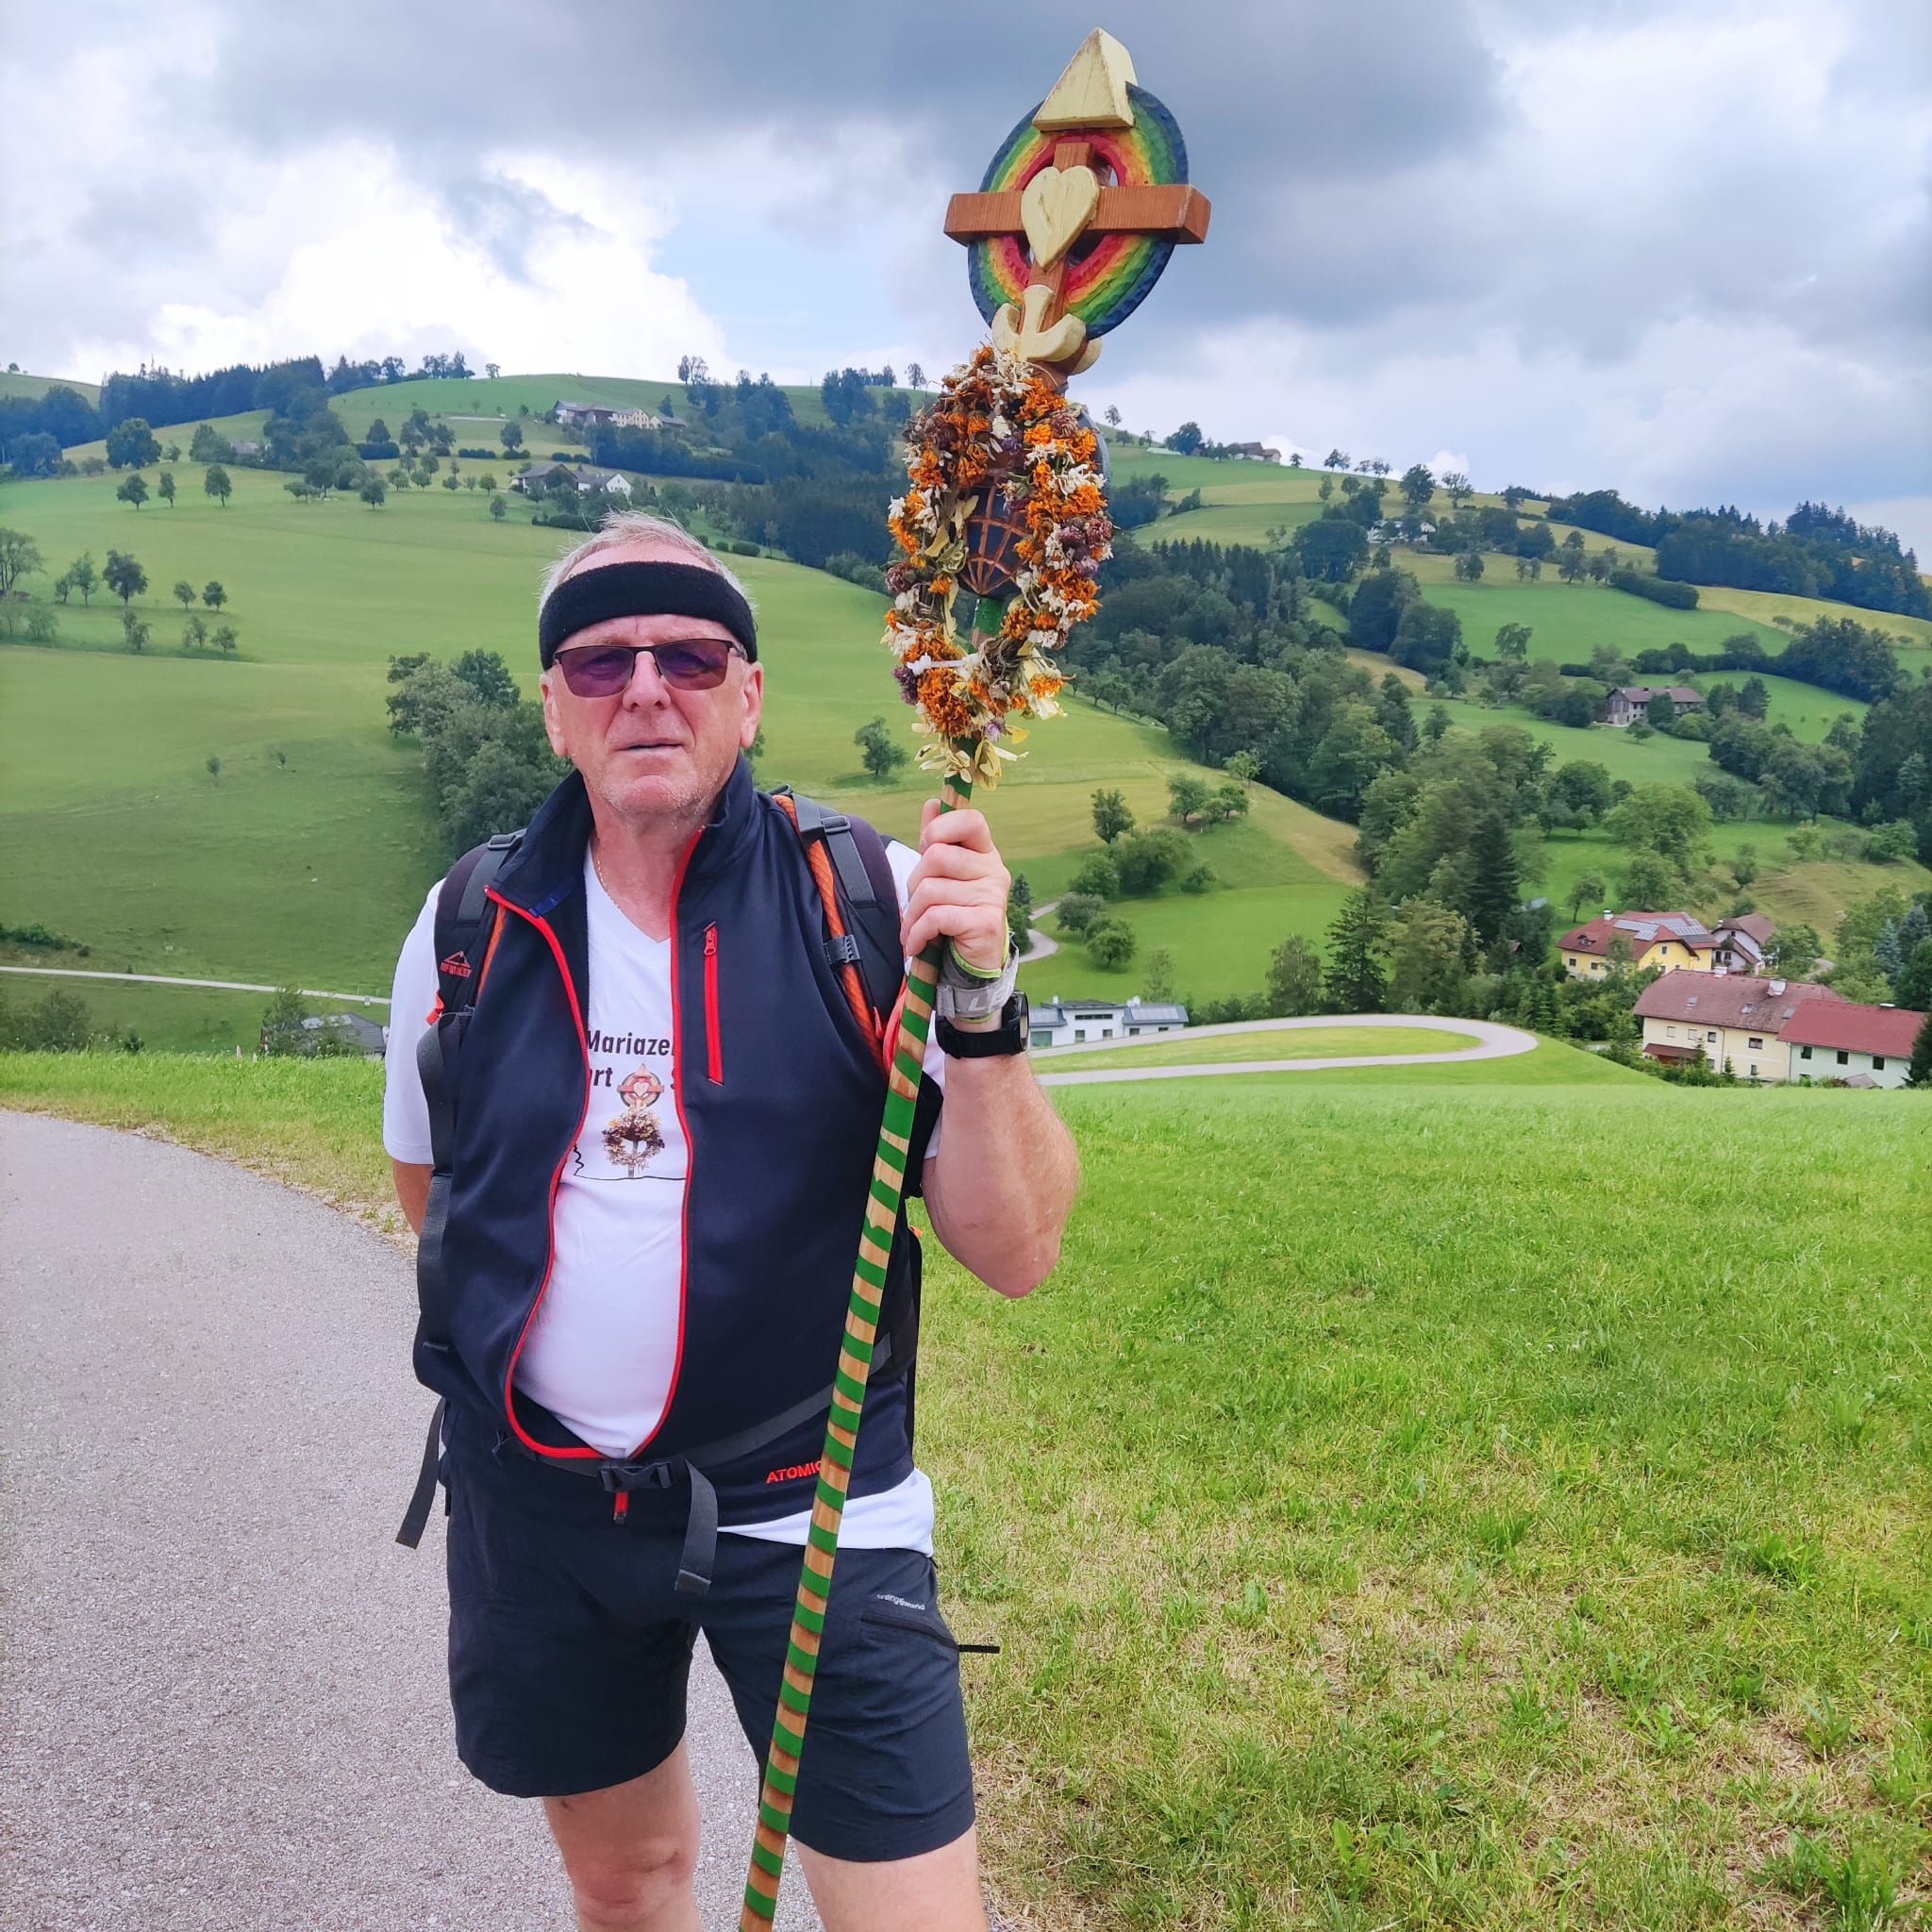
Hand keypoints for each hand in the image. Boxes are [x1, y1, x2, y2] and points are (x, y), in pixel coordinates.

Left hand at [902, 799, 1010, 973]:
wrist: (973, 961)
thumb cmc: (956, 912)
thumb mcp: (944, 875)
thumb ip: (938, 840)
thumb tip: (931, 804)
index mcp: (984, 852)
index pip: (970, 820)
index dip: (941, 828)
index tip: (926, 848)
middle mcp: (994, 870)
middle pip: (937, 856)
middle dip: (914, 882)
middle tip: (915, 902)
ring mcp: (992, 896)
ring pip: (931, 890)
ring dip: (912, 914)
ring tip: (913, 928)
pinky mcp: (985, 922)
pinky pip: (937, 917)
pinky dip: (917, 933)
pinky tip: (916, 943)